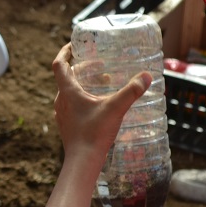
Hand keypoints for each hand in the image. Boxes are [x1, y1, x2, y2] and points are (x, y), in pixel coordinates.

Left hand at [51, 43, 150, 158]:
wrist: (82, 161)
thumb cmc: (94, 133)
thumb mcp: (115, 108)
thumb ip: (131, 91)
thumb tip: (146, 76)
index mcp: (67, 91)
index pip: (59, 64)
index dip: (65, 51)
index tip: (74, 45)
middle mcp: (61, 100)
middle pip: (67, 77)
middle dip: (83, 68)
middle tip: (99, 65)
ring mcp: (62, 113)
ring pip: (70, 91)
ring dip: (84, 84)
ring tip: (104, 83)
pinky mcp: (67, 124)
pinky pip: (72, 104)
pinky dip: (84, 98)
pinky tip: (100, 104)